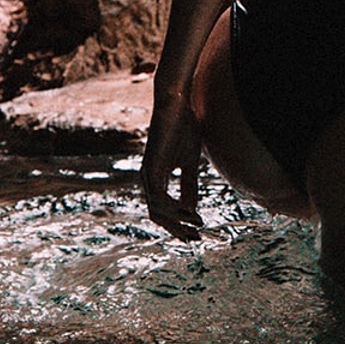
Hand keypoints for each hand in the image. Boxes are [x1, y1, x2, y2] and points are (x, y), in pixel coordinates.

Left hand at [140, 90, 205, 239]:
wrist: (177, 104)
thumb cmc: (184, 130)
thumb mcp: (190, 164)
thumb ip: (189, 186)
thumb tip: (191, 210)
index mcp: (157, 178)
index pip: (162, 210)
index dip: (177, 224)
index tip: (196, 233)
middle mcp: (148, 179)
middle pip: (157, 215)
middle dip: (175, 229)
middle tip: (194, 239)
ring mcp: (148, 174)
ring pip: (156, 209)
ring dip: (177, 221)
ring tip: (196, 226)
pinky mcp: (152, 167)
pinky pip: (159, 196)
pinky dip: (173, 208)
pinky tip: (188, 213)